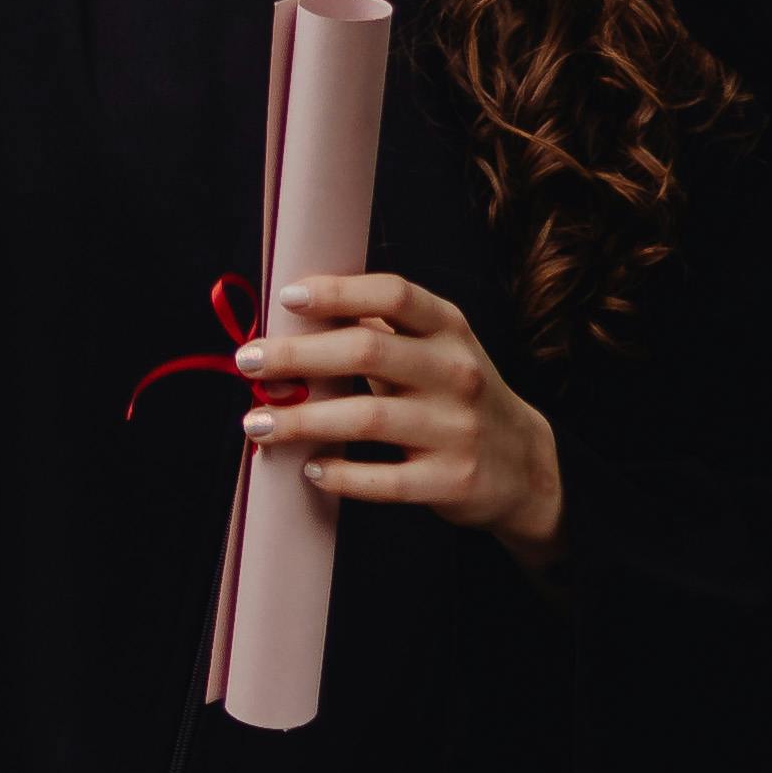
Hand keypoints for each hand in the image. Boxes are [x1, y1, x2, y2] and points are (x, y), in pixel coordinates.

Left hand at [239, 264, 564, 562]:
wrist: (525, 465)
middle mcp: (456, 371)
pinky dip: (341, 474)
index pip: (394, 294)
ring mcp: (455, 428)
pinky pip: (384, 480)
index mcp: (449, 328)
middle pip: (367, 351)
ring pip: (366, 417)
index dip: (338, 292)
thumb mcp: (437, 350)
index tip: (286, 297)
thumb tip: (298, 314)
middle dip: (297, 355)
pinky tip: (309, 468)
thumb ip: (382, 331)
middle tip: (246, 362)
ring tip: (256, 423)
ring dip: (302, 420)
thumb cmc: (458, 395)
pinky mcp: (450, 481)